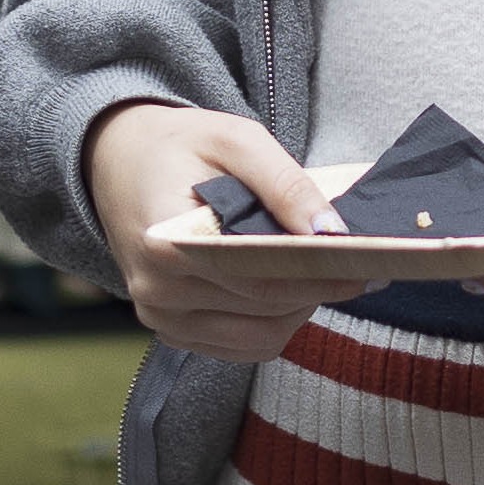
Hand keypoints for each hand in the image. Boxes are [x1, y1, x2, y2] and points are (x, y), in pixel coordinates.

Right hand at [84, 103, 373, 362]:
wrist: (118, 161)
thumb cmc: (180, 146)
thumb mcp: (235, 140)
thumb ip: (285, 184)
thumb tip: (332, 232)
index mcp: (166, 244)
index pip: (259, 279)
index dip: (318, 275)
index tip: (366, 264)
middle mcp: (157, 292)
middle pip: (264, 310)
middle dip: (318, 289)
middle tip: (361, 266)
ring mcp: (160, 317)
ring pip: (258, 338)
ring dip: (298, 310)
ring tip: (322, 274)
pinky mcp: (170, 329)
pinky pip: (239, 345)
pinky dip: (272, 323)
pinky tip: (287, 289)